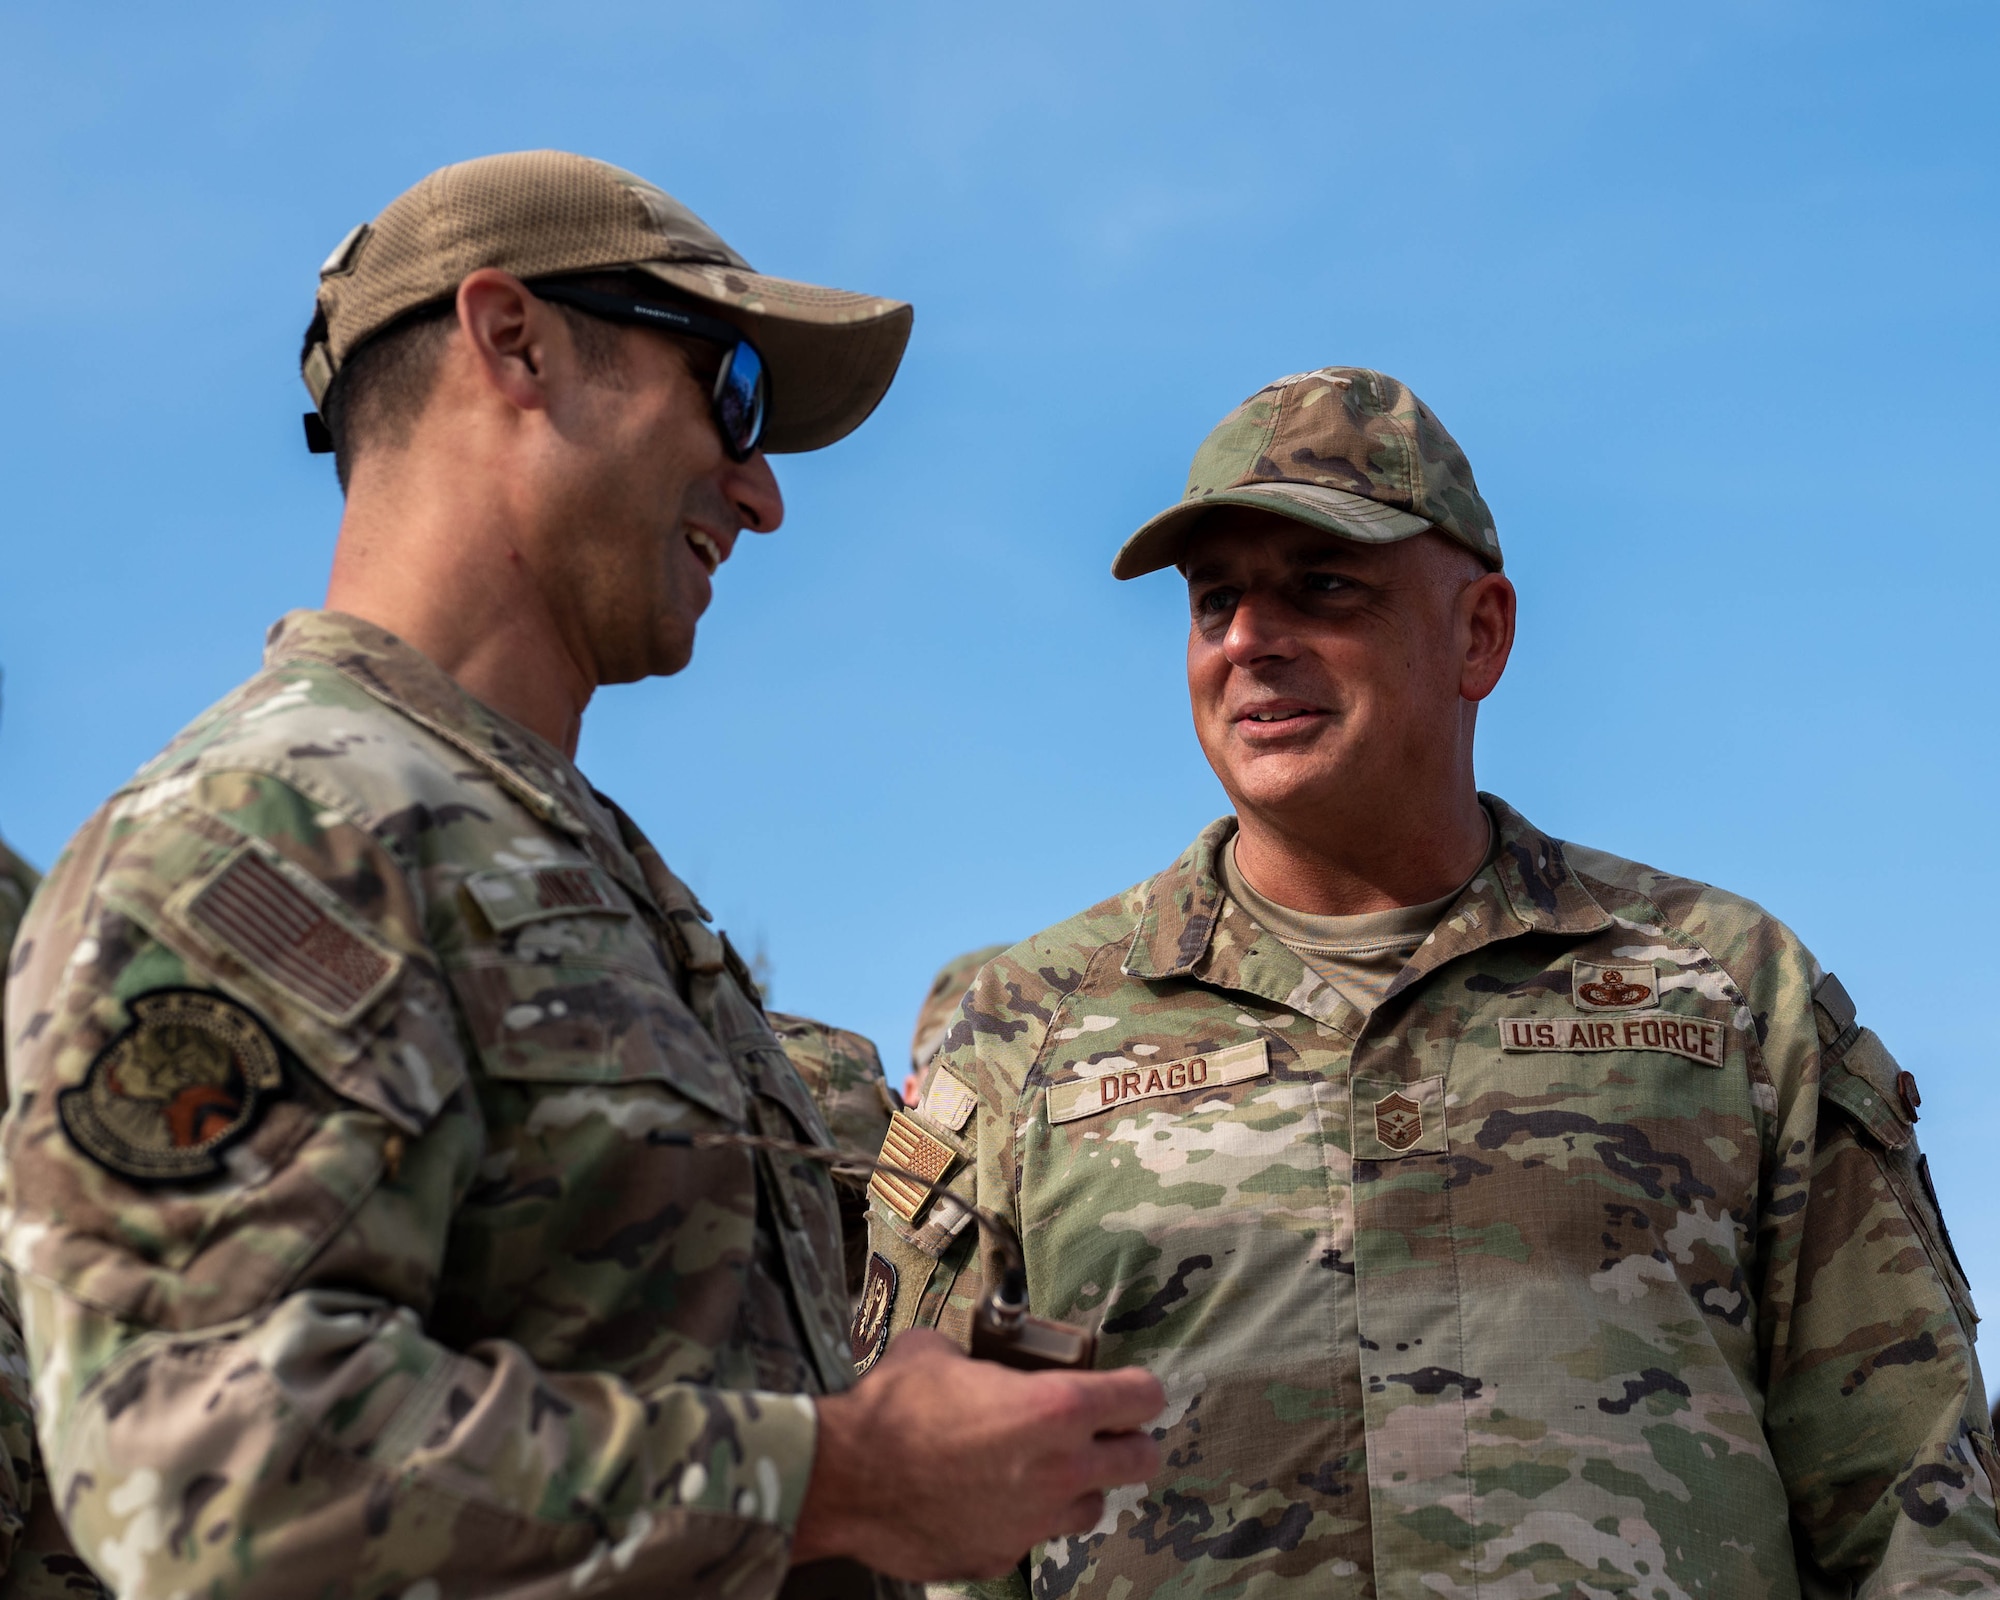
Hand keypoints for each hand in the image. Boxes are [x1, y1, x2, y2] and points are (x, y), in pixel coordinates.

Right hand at [792, 1329, 1164, 1579]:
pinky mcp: (1003, 1556)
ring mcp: (1036, 1520)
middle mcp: (1061, 1468)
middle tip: (1104, 1432)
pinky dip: (1022, 1519)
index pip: (1142, 1397)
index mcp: (1056, 1407)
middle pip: (1142, 1461)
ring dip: (1078, 1486)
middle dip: (1129, 1443)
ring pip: (1093, 1507)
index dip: (1138, 1388)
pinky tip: (989, 1501)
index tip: (1129, 1388)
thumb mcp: (940, 1350)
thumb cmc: (893, 1406)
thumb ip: (978, 1356)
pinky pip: (1032, 1537)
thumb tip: (973, 1357)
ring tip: (1044, 1470)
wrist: (845, 1479)